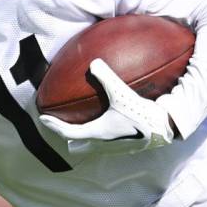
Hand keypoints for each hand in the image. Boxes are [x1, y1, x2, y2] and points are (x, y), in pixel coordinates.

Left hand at [39, 59, 174, 154]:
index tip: (43, 119)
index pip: (68, 132)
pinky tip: (104, 116)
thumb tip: (93, 61)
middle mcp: (103, 142)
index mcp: (97, 133)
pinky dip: (96, 127)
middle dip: (65, 130)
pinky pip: (104, 136)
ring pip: (90, 140)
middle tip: (56, 120)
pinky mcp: (124, 142)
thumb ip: (107, 77)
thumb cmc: (141, 115)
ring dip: (81, 130)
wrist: (163, 129)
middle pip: (78, 139)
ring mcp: (113, 145)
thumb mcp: (122, 93)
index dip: (54, 126)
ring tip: (77, 118)